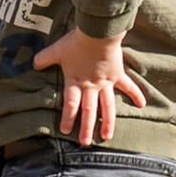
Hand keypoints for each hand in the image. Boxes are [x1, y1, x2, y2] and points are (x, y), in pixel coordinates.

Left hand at [33, 27, 146, 144]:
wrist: (98, 33)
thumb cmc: (77, 42)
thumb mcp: (57, 50)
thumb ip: (45, 58)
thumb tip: (33, 63)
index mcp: (75, 82)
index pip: (70, 105)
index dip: (68, 118)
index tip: (66, 131)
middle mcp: (91, 86)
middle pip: (89, 111)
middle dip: (87, 128)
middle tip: (86, 143)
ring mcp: (105, 82)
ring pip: (107, 106)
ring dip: (108, 122)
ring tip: (107, 136)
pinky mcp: (117, 75)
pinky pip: (128, 86)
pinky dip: (136, 95)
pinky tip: (142, 105)